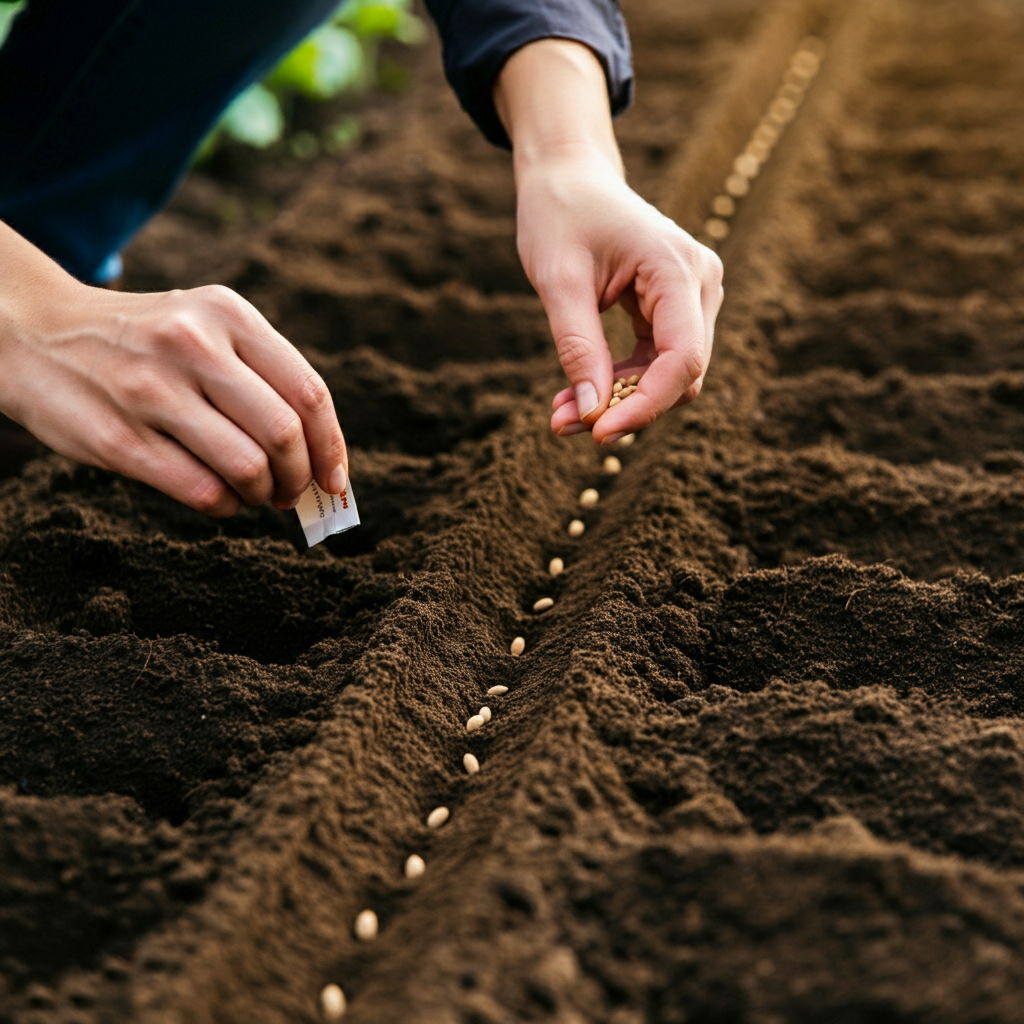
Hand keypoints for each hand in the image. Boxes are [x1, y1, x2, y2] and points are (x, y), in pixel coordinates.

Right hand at [0, 222, 346, 516]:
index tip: (335, 479)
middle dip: (299, 477)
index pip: (309, 392)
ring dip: (262, 495)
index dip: (331, 446)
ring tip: (254, 494)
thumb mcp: (203, 328)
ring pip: (247, 467)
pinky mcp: (118, 437)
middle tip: (291, 493)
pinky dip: (225, 507)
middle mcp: (193, 344)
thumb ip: (259, 377)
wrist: (33, 332)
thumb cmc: (142, 343)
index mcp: (227, 313)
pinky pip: (201, 491)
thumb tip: (319, 457)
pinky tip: (221, 499)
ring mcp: (152, 390)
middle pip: (284, 433)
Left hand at [517, 151, 723, 442]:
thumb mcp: (558, 281)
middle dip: (625, 407)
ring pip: (669, 375)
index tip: (597, 433)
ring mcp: (693, 297)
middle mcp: (700, 283)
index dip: (645, 405)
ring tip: (561, 412)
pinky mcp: (675, 310)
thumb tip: (591, 413)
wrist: (569, 178)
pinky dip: (619, 383)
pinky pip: (656, 363)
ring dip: (619, 400)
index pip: (683, 358)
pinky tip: (578, 392)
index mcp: (677, 267)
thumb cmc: (560, 215)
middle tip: (560, 423)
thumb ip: (577, 347)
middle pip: (681, 374)